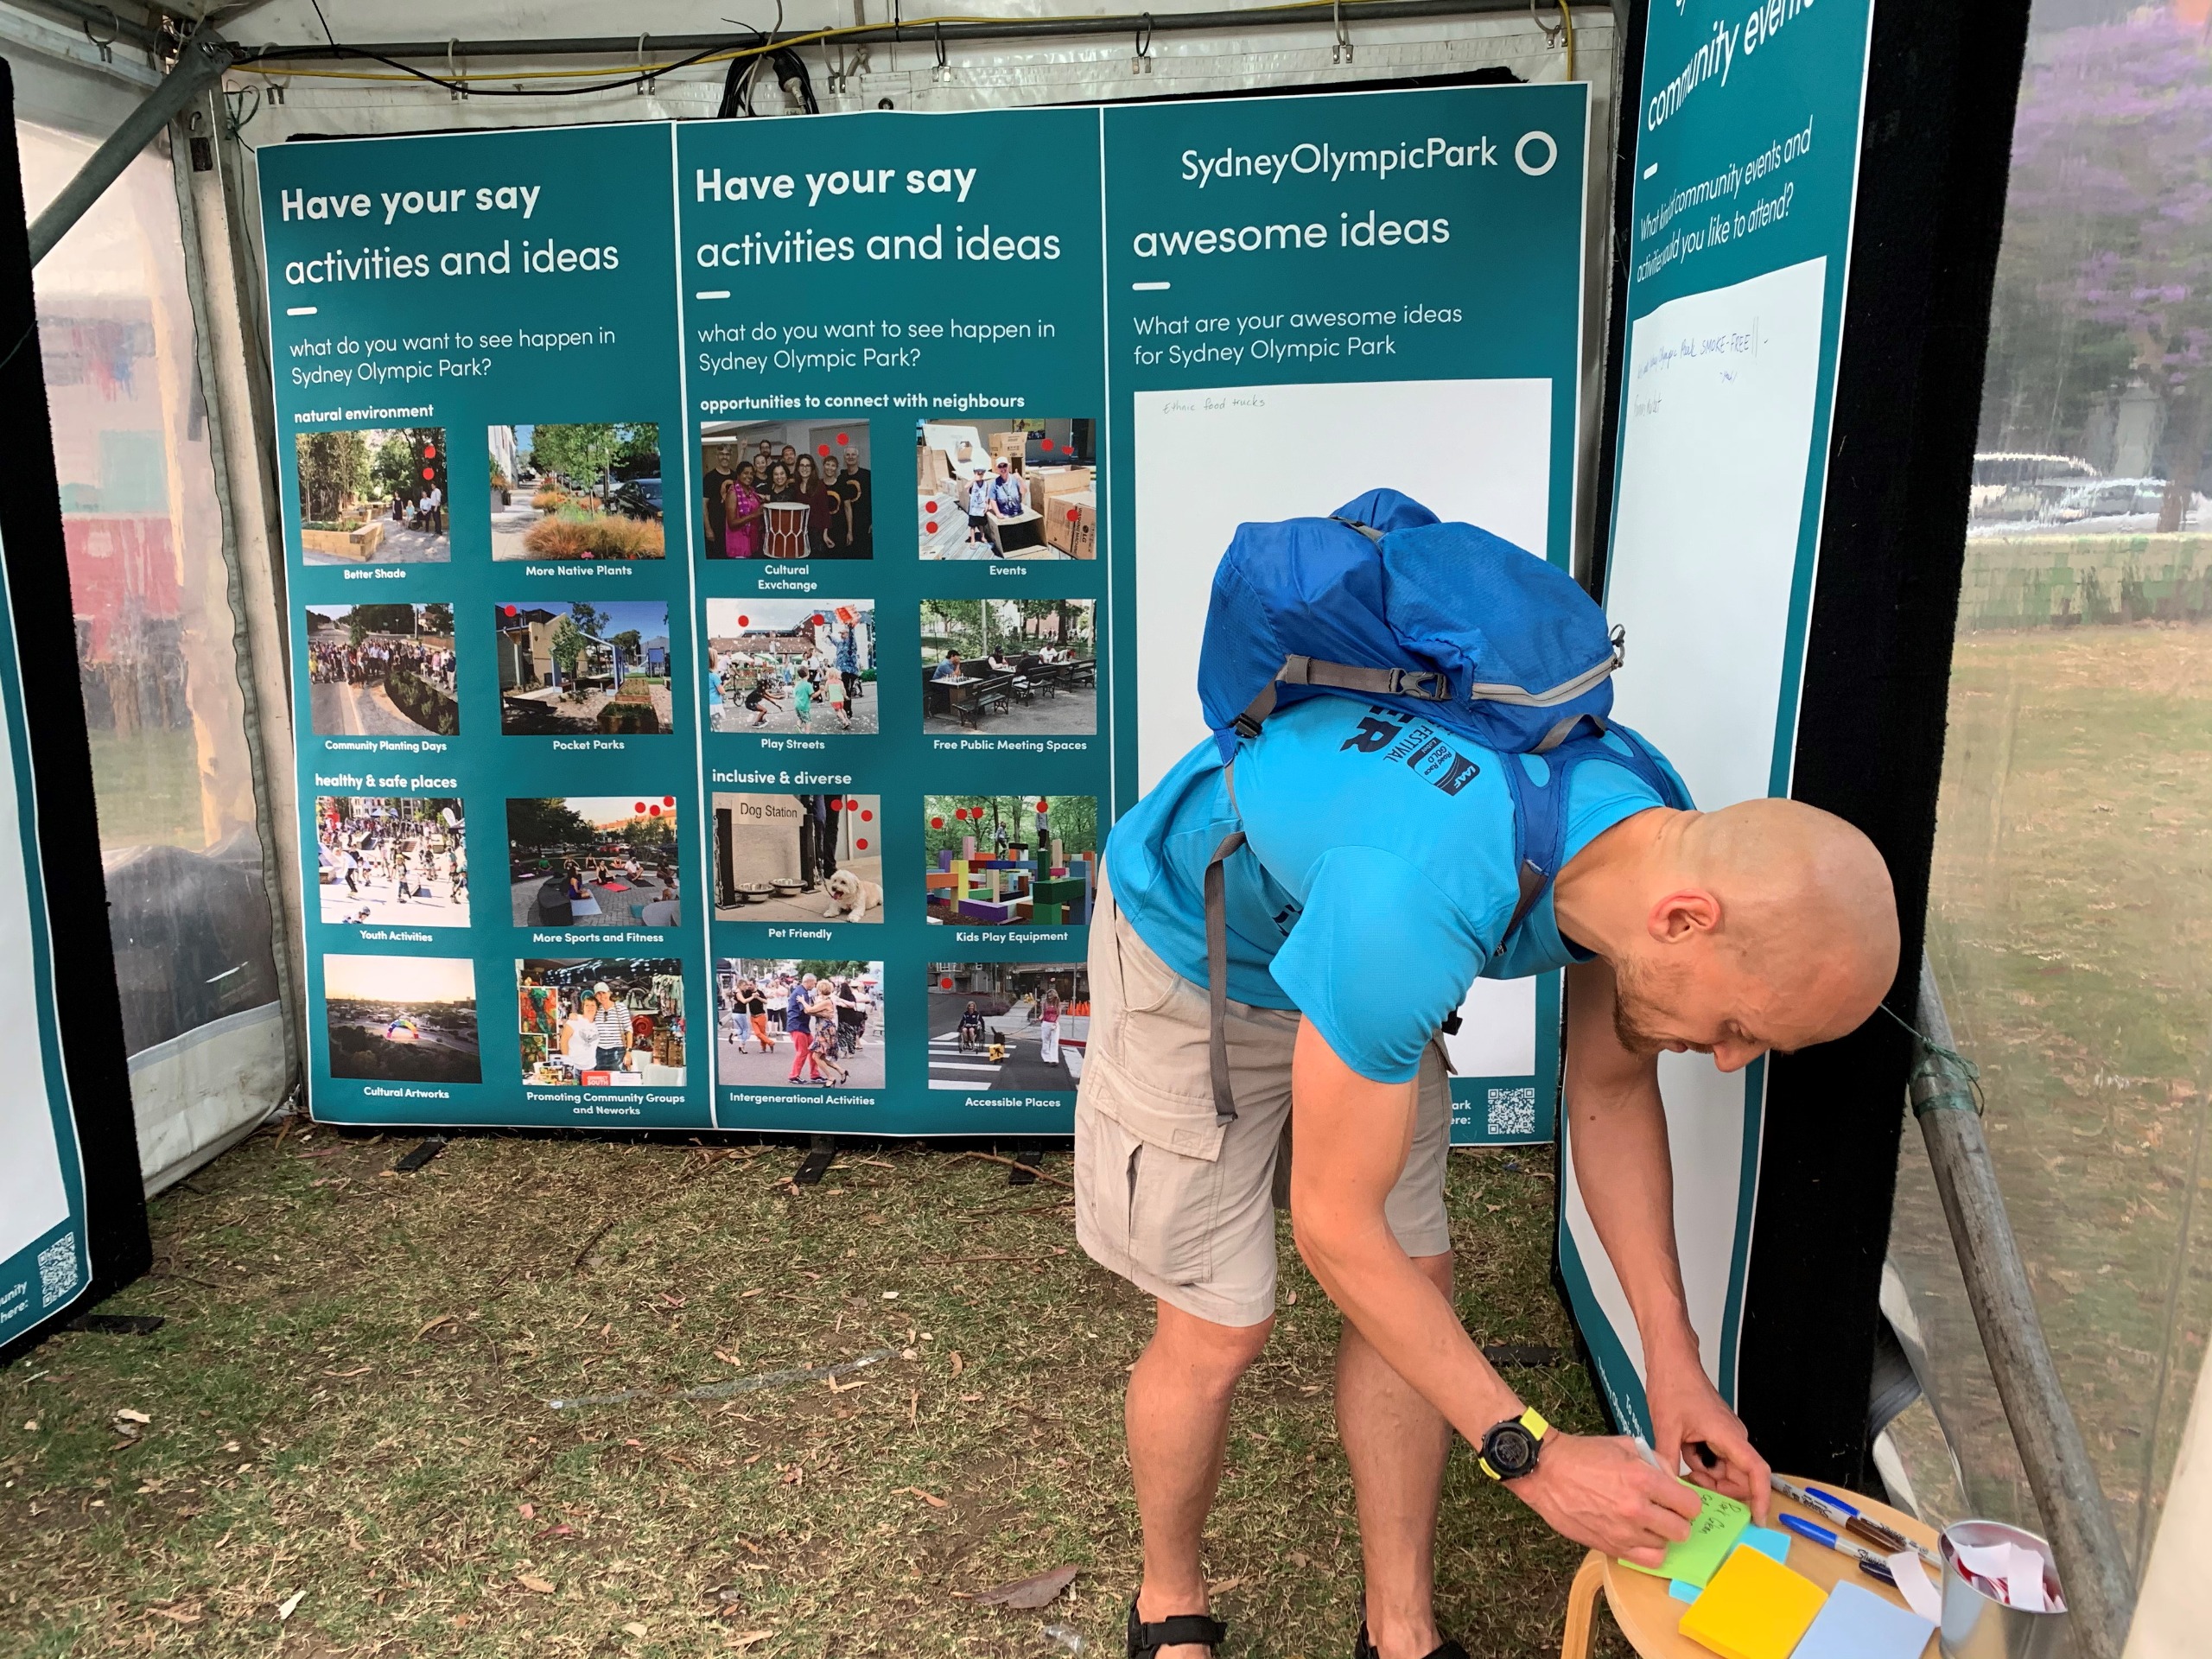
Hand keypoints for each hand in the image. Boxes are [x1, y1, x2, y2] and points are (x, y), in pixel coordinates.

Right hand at [1510, 1432, 1702, 1565]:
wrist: (1546, 1472)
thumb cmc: (1584, 1454)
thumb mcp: (1625, 1444)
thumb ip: (1656, 1461)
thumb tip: (1674, 1481)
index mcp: (1643, 1479)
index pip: (1690, 1505)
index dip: (1688, 1502)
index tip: (1680, 1500)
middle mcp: (1637, 1509)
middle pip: (1681, 1531)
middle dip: (1678, 1520)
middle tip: (1666, 1512)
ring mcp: (1623, 1532)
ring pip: (1665, 1547)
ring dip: (1661, 1535)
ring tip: (1648, 1523)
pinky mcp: (1610, 1547)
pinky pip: (1646, 1561)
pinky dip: (1648, 1550)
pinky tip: (1639, 1537)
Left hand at [1645, 1360, 1770, 1524]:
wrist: (1671, 1362)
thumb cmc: (1674, 1385)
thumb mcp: (1666, 1427)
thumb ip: (1669, 1461)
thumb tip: (1669, 1486)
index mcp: (1728, 1435)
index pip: (1757, 1472)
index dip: (1761, 1498)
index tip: (1758, 1519)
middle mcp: (1733, 1437)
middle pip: (1739, 1478)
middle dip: (1718, 1489)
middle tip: (1692, 1485)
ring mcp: (1725, 1436)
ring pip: (1724, 1472)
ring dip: (1705, 1477)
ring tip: (1682, 1462)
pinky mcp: (1716, 1435)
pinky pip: (1714, 1461)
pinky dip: (1700, 1465)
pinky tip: (1683, 1452)